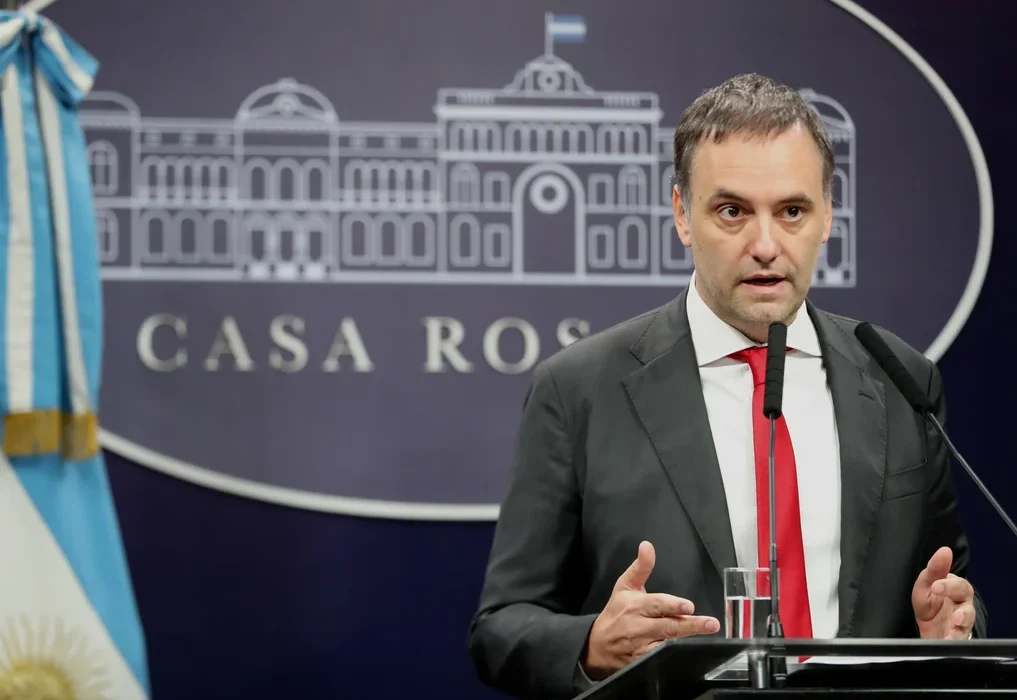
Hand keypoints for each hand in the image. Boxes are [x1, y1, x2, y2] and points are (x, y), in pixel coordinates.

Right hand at [582, 541, 719, 679]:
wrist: (597, 645)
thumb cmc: (616, 613)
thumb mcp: (624, 586)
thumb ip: (641, 567)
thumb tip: (647, 546)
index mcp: (635, 605)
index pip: (657, 605)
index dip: (673, 606)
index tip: (689, 606)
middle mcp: (639, 627)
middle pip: (668, 626)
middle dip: (690, 625)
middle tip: (710, 624)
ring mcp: (642, 647)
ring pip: (668, 645)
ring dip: (687, 641)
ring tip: (707, 635)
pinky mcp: (644, 663)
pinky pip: (663, 660)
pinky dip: (676, 656)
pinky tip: (690, 653)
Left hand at [912, 546, 975, 639]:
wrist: (925, 629)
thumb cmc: (928, 603)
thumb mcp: (925, 585)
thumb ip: (935, 569)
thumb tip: (945, 550)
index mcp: (956, 590)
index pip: (959, 584)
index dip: (949, 585)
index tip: (935, 587)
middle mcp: (963, 605)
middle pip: (968, 605)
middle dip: (958, 602)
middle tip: (950, 608)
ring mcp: (962, 622)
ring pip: (968, 621)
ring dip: (961, 623)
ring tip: (954, 624)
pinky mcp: (958, 636)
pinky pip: (961, 638)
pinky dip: (955, 638)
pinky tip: (948, 638)